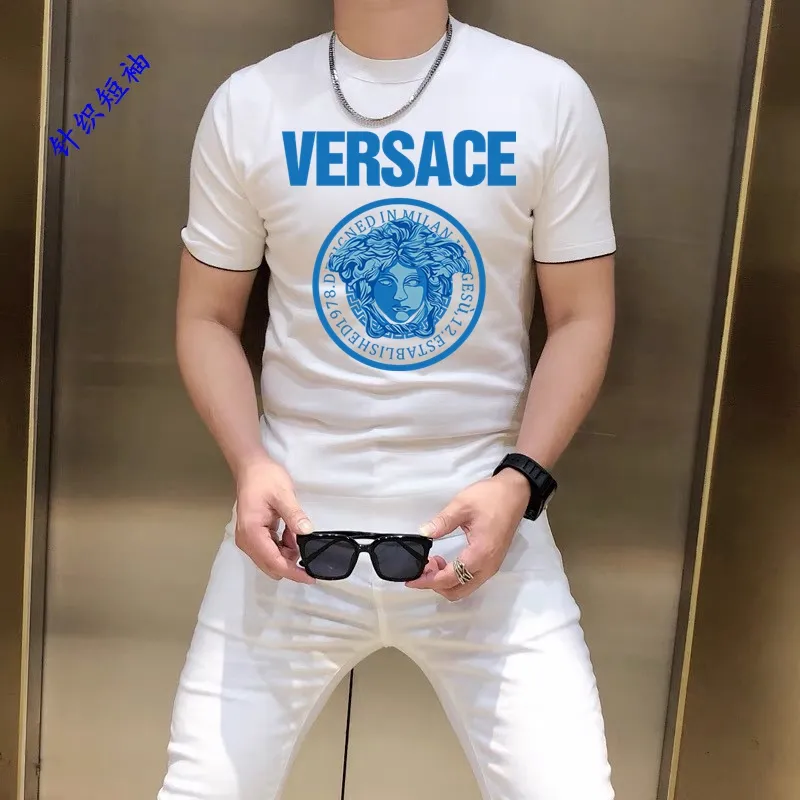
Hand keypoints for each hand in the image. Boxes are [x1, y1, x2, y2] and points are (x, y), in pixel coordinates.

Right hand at [234, 454, 315, 583]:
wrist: (251, 468)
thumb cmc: (265, 478)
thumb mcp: (283, 494)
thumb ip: (294, 515)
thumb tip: (307, 532)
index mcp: (252, 533)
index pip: (274, 562)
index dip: (293, 572)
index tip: (310, 577)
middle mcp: (247, 541)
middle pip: (271, 566)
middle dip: (290, 562)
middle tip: (306, 546)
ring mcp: (248, 540)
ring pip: (271, 560)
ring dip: (287, 553)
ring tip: (295, 531)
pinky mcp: (253, 537)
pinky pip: (270, 550)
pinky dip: (283, 546)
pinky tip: (289, 532)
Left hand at [406, 469, 529, 600]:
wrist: (515, 492)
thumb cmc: (492, 497)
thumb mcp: (462, 505)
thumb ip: (442, 522)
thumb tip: (423, 533)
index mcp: (480, 553)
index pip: (450, 578)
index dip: (428, 581)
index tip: (412, 578)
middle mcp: (488, 566)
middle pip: (457, 591)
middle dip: (435, 584)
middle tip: (421, 568)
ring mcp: (492, 565)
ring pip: (465, 588)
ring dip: (445, 582)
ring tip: (432, 563)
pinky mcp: (492, 561)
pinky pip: (471, 579)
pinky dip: (455, 577)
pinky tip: (445, 562)